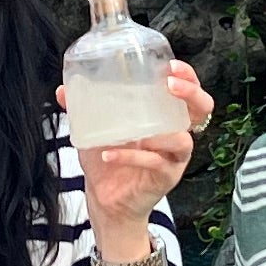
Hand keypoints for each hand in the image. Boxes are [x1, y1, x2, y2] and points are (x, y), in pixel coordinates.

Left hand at [72, 60, 214, 239]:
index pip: (188, 90)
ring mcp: (173, 157)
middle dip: (190, 93)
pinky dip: (130, 157)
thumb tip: (63, 89)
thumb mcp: (94, 129)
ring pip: (182, 140)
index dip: (188, 76)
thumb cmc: (107, 159)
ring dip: (159, 133)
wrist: (105, 198)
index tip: (171, 66)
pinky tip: (108, 154)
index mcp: (164, 116)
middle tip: (169, 85)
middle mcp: (175, 134)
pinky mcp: (166, 177)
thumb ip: (82, 109)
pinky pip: (154, 163)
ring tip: (134, 132)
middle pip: (203, 109)